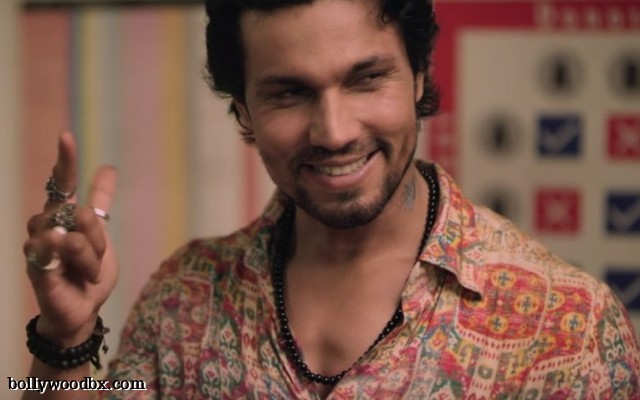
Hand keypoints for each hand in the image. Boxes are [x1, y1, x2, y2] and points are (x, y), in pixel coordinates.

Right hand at [23, 131, 117, 346]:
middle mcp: (47, 227)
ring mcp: (39, 247)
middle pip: (81, 213)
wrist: (84, 312)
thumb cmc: (89, 274)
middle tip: (95, 258)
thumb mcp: (102, 236)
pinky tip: (67, 260)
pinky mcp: (38, 268)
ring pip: (75, 235)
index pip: (61, 183)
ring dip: (91, 257)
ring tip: (87, 272)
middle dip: (98, 237)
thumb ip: (100, 202)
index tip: (66, 136)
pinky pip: (51, 251)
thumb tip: (108, 167)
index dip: (65, 161)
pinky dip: (68, 255)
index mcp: (63, 218)